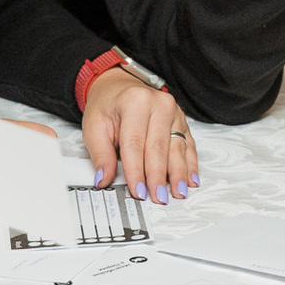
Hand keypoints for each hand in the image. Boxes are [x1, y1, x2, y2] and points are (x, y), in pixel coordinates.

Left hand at [82, 68, 197, 204]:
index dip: (136, 171)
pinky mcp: (182, 121)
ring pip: (177, 148)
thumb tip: (104, 178)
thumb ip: (101, 154)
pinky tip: (190, 179)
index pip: (135, 143)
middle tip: (158, 198)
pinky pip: (188, 145)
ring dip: (178, 174)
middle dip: (158, 176)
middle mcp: (159, 104)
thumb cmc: (108, 105)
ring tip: (178, 193)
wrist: (119, 87)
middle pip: (159, 147)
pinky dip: (190, 165)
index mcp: (135, 102)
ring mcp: (174, 112)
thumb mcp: (94, 126)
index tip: (137, 191)